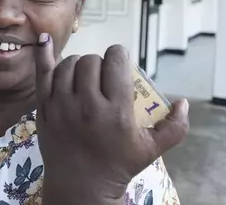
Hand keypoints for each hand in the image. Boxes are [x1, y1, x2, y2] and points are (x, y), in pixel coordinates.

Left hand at [33, 33, 188, 203]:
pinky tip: (44, 40)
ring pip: (68, 64)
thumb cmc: (118, 164)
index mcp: (115, 110)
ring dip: (78, 64)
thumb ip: (174, 126)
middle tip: (103, 76)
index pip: (115, 62)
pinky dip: (43, 54)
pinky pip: (42, 74)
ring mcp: (61, 104)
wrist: (80, 185)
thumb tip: (183, 102)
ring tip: (84, 74)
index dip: (119, 56)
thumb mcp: (152, 149)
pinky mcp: (43, 107)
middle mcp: (86, 103)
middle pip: (91, 62)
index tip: (120, 62)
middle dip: (100, 63)